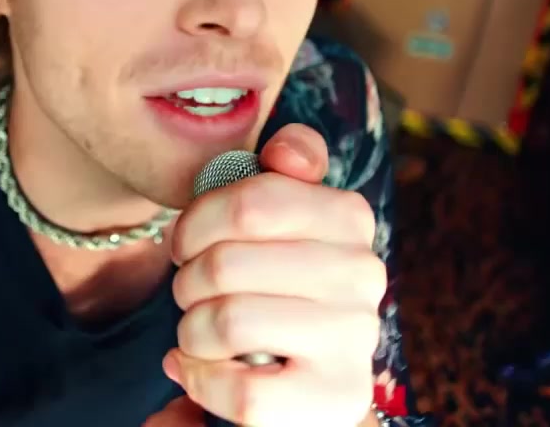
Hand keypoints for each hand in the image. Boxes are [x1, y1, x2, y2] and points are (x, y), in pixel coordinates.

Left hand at [149, 124, 384, 426]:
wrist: (303, 375)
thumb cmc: (275, 281)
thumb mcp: (276, 216)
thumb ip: (284, 166)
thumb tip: (287, 151)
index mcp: (348, 216)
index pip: (247, 201)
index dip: (196, 222)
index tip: (187, 241)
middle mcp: (363, 273)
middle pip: (225, 262)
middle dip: (186, 280)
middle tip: (190, 291)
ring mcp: (353, 337)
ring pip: (227, 322)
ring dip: (191, 331)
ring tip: (199, 331)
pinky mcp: (334, 397)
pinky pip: (240, 390)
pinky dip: (201, 379)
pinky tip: (202, 369)